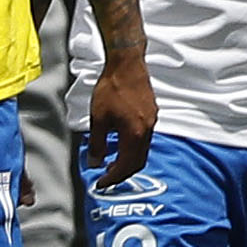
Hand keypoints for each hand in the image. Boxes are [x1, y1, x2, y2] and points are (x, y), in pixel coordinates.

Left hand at [81, 53, 158, 190]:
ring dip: (128, 159)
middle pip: (138, 161)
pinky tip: (120, 141)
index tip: (101, 183)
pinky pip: (144, 137)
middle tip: (107, 177)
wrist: (127, 64)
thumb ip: (97, 144)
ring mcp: (151, 120)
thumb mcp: (98, 119)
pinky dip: (132, 146)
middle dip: (122, 172)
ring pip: (142, 150)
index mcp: (135, 134)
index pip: (126, 165)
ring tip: (111, 161)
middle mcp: (147, 129)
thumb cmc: (112, 88)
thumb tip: (95, 162)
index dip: (113, 178)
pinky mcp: (151, 112)